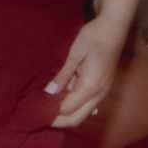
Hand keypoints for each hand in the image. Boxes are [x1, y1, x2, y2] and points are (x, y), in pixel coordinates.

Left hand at [45, 11, 123, 129]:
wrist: (113, 27)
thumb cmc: (93, 37)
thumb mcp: (74, 54)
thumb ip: (63, 75)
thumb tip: (49, 93)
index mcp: (91, 87)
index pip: (67, 111)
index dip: (50, 114)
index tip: (33, 111)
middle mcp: (98, 94)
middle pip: (76, 119)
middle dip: (57, 121)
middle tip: (38, 115)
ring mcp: (102, 92)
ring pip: (82, 113)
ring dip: (65, 114)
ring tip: (45, 107)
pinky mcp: (101, 87)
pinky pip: (86, 104)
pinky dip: (72, 105)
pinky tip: (59, 98)